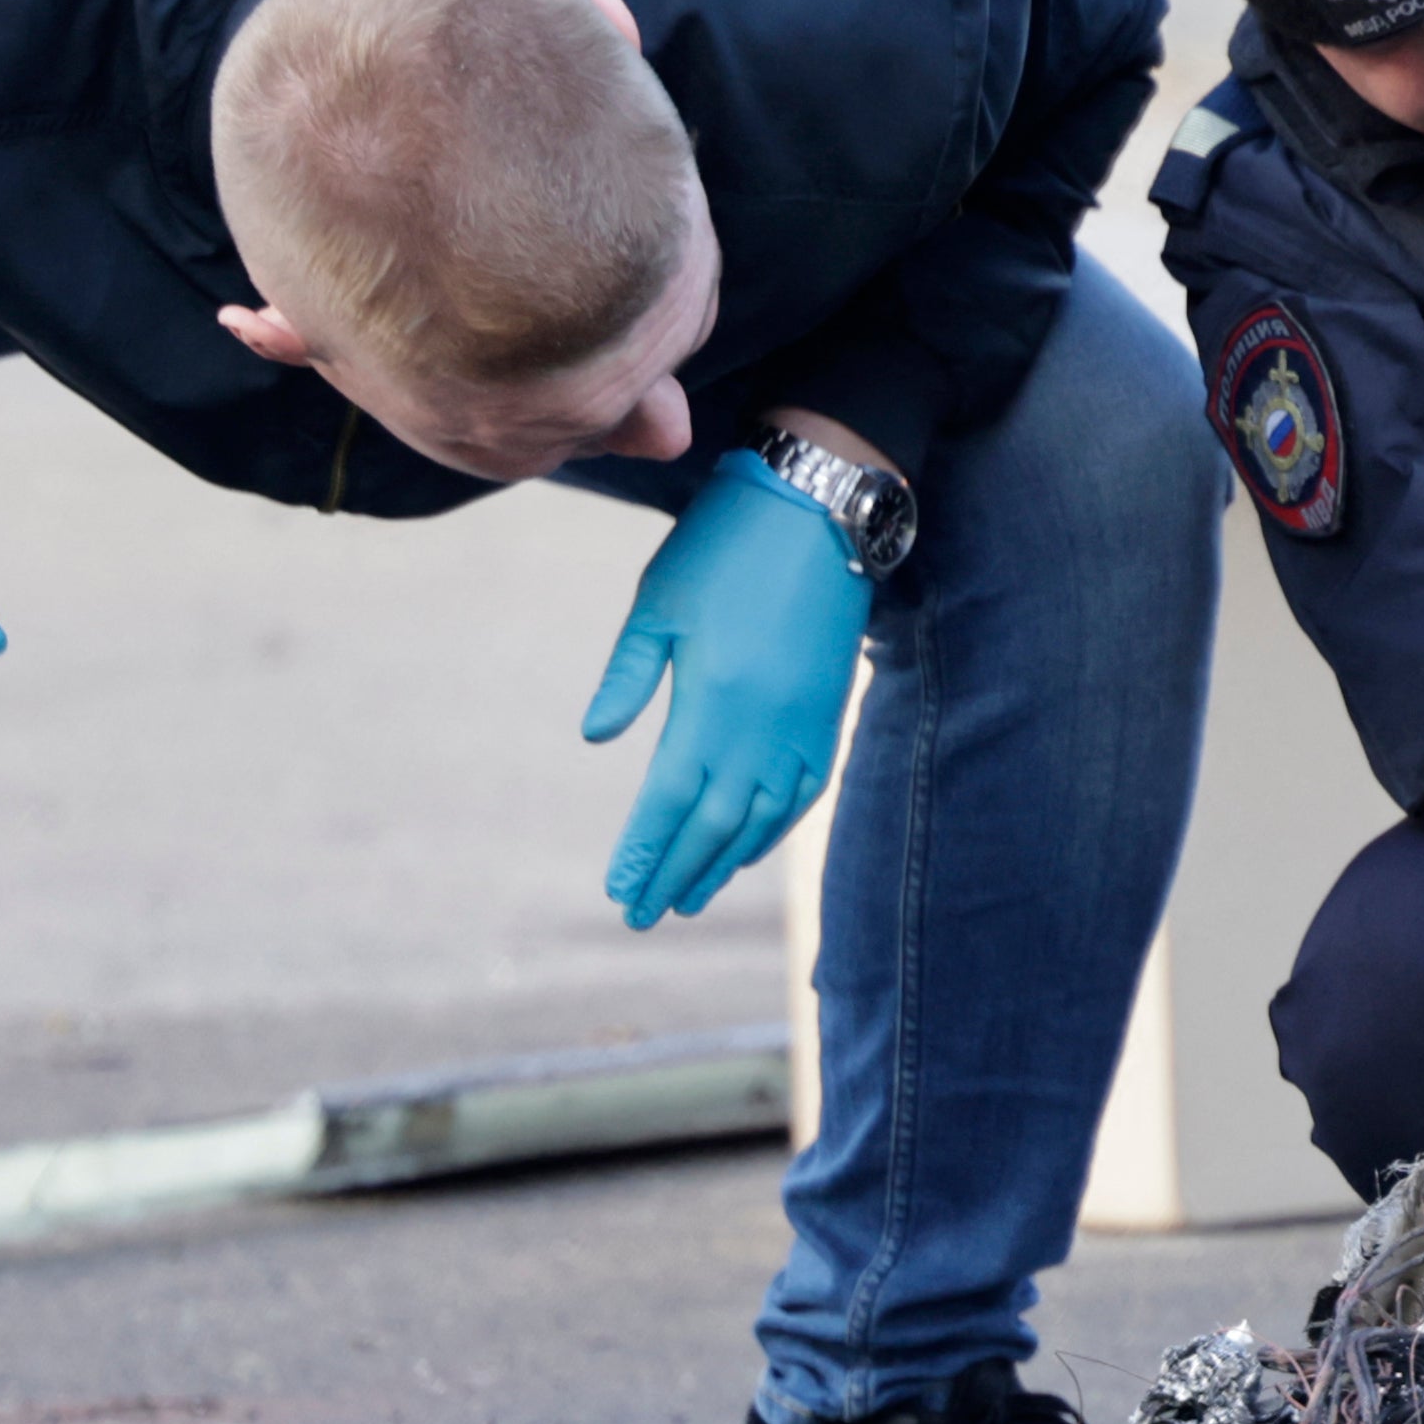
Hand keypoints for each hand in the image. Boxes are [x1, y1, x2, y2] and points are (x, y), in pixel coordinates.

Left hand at [579, 451, 874, 925]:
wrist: (819, 510)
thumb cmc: (724, 546)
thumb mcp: (659, 602)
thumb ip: (630, 675)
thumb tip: (596, 738)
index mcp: (712, 697)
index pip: (670, 796)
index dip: (644, 849)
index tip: (619, 889)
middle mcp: (762, 725)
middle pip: (714, 823)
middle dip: (675, 872)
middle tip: (642, 914)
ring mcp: (802, 725)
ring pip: (760, 819)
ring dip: (721, 864)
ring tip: (688, 896)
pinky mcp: (827, 717)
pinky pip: (801, 795)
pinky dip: (771, 832)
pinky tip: (746, 852)